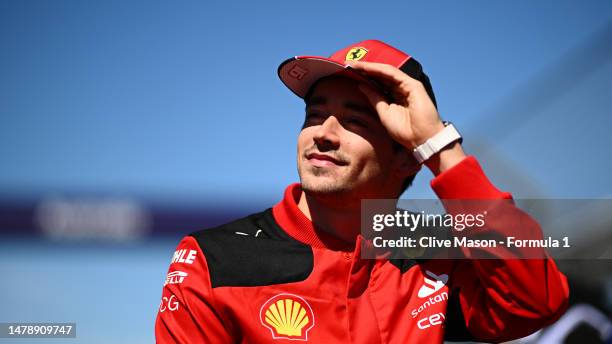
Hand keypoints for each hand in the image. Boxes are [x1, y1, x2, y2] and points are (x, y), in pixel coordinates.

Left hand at [348, 61, 465, 174]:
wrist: (421, 139)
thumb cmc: (405, 131)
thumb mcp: (383, 112)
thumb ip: (374, 98)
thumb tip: (361, 85)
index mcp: (395, 97)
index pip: (378, 83)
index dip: (364, 78)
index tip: (348, 74)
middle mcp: (401, 89)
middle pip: (381, 75)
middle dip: (365, 69)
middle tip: (348, 64)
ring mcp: (407, 86)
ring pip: (386, 72)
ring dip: (370, 67)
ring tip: (355, 64)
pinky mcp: (413, 85)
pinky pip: (393, 74)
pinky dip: (379, 69)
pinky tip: (367, 67)